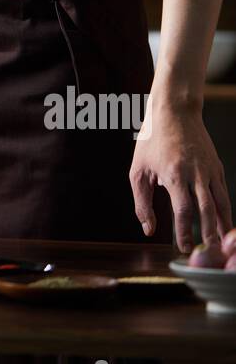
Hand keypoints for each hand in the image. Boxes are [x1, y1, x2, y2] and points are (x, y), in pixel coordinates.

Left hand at [130, 96, 232, 252]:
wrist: (175, 110)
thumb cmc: (152, 140)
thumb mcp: (138, 170)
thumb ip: (142, 202)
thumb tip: (148, 229)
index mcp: (173, 173)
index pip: (183, 210)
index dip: (184, 232)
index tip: (184, 248)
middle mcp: (195, 172)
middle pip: (206, 210)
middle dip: (208, 234)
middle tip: (209, 252)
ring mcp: (209, 169)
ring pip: (220, 202)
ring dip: (222, 225)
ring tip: (223, 243)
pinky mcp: (216, 166)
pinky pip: (223, 192)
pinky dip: (225, 210)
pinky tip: (224, 222)